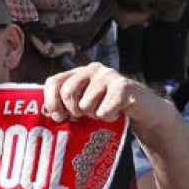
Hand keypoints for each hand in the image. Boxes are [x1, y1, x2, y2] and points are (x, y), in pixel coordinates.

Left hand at [42, 63, 176, 132]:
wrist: (143, 112)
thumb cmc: (107, 110)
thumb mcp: (83, 107)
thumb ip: (64, 106)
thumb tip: (45, 113)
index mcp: (77, 73)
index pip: (53, 82)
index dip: (51, 101)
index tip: (58, 117)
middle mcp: (91, 69)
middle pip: (67, 92)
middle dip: (73, 111)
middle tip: (84, 117)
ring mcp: (108, 75)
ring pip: (86, 104)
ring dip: (93, 116)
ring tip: (103, 112)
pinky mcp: (124, 86)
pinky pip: (104, 110)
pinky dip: (109, 118)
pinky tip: (117, 113)